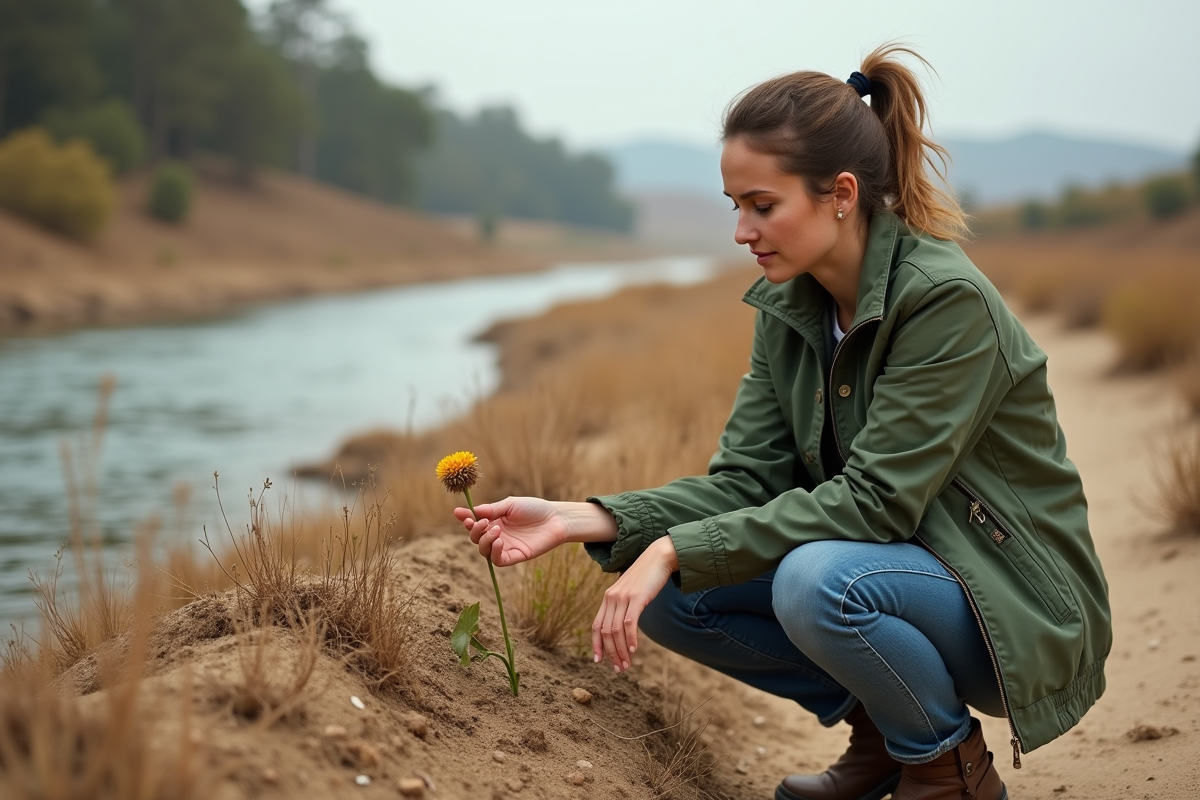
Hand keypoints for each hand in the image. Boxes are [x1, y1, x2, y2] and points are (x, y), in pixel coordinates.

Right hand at [454, 496, 567, 565]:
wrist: (556, 519)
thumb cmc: (535, 508)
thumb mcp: (510, 505)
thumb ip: (492, 510)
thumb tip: (470, 511)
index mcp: (495, 520)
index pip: (475, 523)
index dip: (466, 519)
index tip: (460, 514)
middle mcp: (498, 534)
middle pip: (476, 538)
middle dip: (475, 531)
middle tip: (483, 522)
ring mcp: (505, 546)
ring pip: (484, 550)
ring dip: (485, 540)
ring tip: (496, 530)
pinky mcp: (515, 556)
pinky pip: (497, 560)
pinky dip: (494, 552)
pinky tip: (499, 542)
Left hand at [592, 536, 677, 672]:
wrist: (659, 557)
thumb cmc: (647, 577)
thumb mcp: (631, 592)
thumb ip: (624, 606)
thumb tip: (623, 626)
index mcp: (608, 598)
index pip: (596, 625)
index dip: (596, 645)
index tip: (599, 661)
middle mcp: (611, 597)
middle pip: (605, 632)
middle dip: (611, 653)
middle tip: (619, 668)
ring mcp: (623, 597)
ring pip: (616, 631)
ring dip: (621, 651)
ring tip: (627, 664)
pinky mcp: (636, 597)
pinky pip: (630, 623)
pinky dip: (631, 639)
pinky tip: (635, 650)